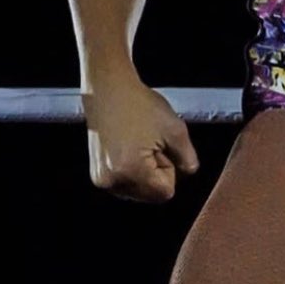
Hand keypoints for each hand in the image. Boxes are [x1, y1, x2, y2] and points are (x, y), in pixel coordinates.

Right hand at [82, 73, 200, 202]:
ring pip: (137, 190)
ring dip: (144, 172)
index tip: (162, 148)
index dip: (170, 170)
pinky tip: (128, 146)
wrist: (109, 89)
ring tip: (137, 142)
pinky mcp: (96, 173)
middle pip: (150, 194)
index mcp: (131, 171)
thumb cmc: (140, 104)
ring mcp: (101, 178)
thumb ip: (188, 158)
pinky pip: (124, 182)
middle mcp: (112, 180)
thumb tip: (188, 173)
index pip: (165, 193)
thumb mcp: (176, 129)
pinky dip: (130, 169)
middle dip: (156, 172)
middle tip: (149, 143)